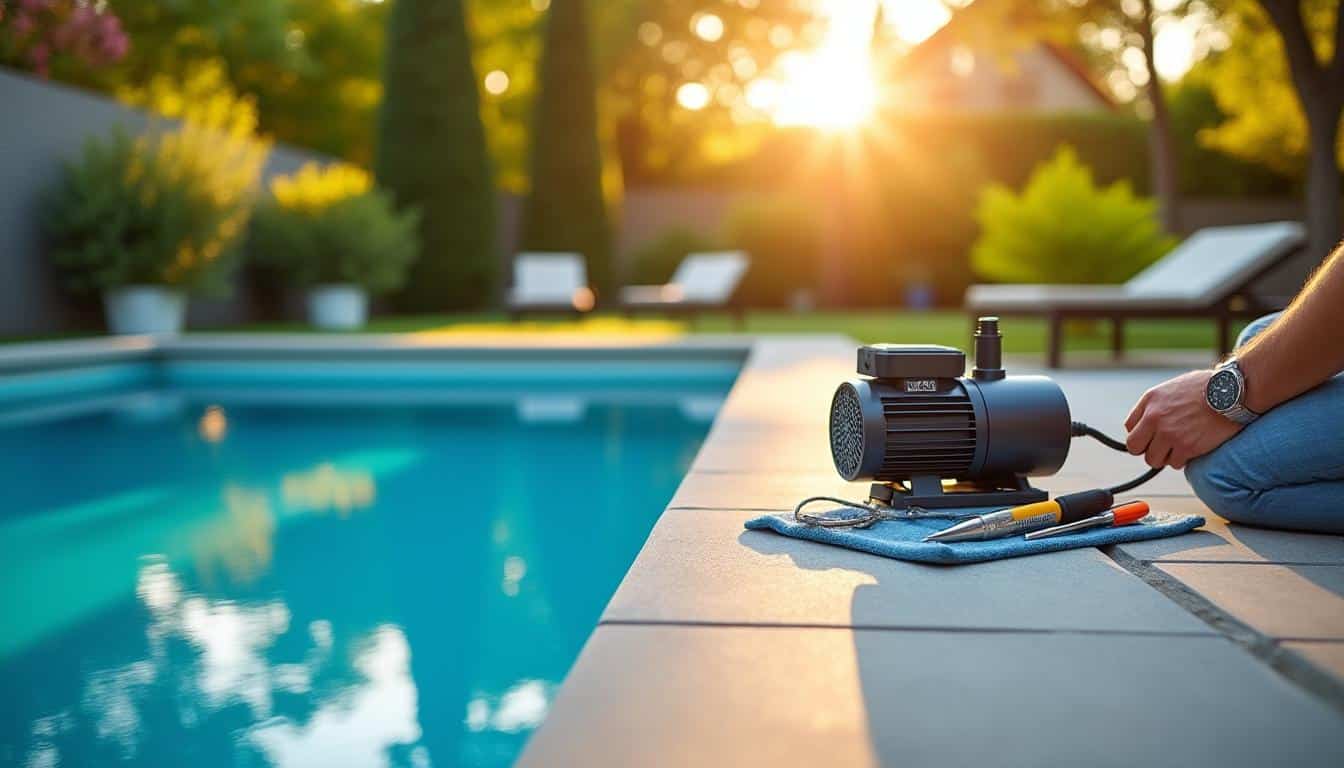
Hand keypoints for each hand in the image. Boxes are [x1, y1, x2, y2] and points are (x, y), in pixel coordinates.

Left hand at [1124, 370, 1242, 468]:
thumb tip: (1144, 424)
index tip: (1151, 436)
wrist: (1232, 392)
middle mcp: (1155, 418)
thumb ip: (1155, 405)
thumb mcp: (1171, 388)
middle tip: (1161, 446)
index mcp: (1150, 401)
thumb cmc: (1206, 387)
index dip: (1141, 434)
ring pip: (1153, 460)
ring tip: (1178, 447)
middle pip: (1135, 448)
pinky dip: (1182, 460)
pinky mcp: (1187, 447)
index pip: (1129, 428)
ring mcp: (1170, 434)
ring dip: (1164, 457)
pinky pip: (1175, 464)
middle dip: (1147, 449)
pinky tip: (1192, 448)